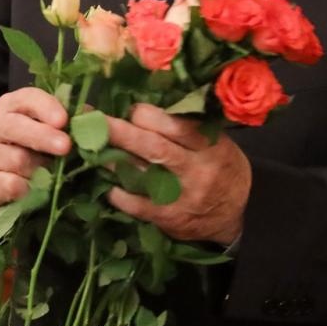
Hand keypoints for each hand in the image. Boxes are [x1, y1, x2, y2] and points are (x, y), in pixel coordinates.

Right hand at [0, 87, 71, 210]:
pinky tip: (34, 191)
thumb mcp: (58, 132)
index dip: (45, 106)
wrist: (6, 183)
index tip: (63, 120)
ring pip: (16, 159)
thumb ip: (81, 126)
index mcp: (15, 106)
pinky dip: (24, 189)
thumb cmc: (38, 149)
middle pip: (15, 126)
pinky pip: (8, 184)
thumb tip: (111, 131)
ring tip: (55, 175)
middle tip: (65, 147)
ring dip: (40, 169)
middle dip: (42, 136)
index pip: (27, 98)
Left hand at [105, 103, 251, 245]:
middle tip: (93, 119)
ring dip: (113, 159)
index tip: (131, 108)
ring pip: (142, 175)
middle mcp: (197, 171)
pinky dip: (120, 194)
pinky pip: (139, 205)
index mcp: (210, 147)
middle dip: (120, 131)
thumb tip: (142, 107)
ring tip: (90, 146)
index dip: (149, 115)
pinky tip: (108, 185)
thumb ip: (186, 128)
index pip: (178, 126)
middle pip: (154, 148)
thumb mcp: (215, 143)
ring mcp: (182, 197)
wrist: (236, 216)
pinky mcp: (170, 218)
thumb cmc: (220, 168)